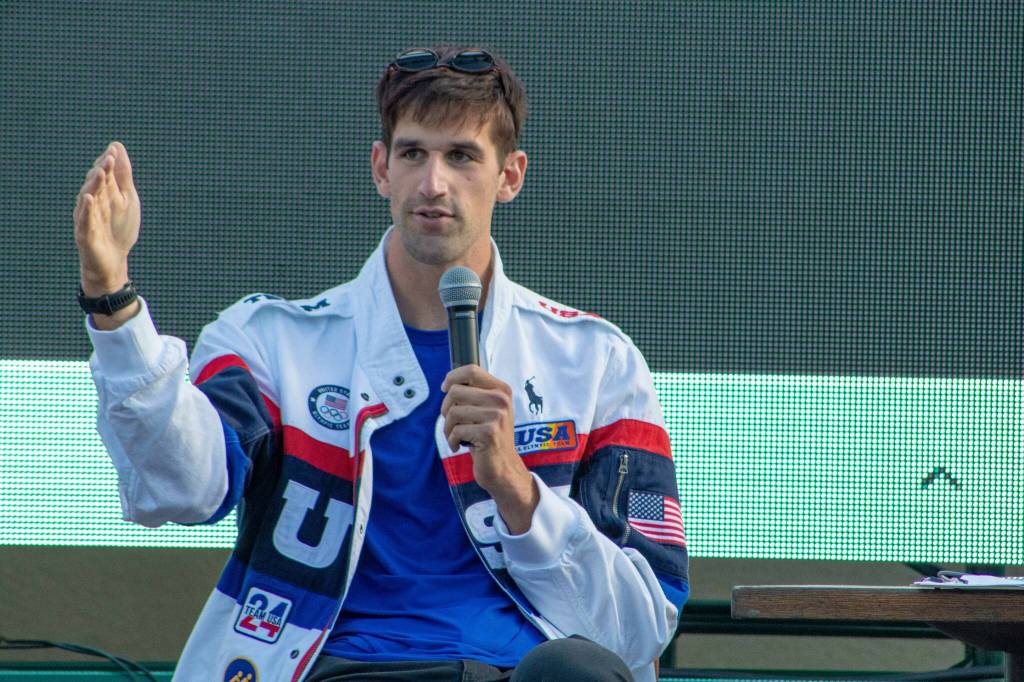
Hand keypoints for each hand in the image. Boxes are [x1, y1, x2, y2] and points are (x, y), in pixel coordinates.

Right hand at [74, 141, 139, 295]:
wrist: (113, 261)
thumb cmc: (119, 229)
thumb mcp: (127, 199)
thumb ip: (123, 175)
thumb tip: (117, 146)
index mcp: (104, 193)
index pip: (104, 174)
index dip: (108, 163)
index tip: (115, 151)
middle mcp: (93, 203)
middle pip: (95, 184)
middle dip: (102, 171)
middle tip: (109, 159)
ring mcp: (87, 217)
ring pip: (88, 198)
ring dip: (94, 185)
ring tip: (100, 172)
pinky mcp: (85, 234)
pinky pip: (84, 220)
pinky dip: (86, 209)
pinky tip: (88, 198)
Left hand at [441, 365, 538, 532]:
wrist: (502, 468)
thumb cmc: (488, 437)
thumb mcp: (487, 410)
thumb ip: (474, 394)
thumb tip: (448, 382)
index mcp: (501, 390)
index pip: (471, 370)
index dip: (452, 377)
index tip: (444, 388)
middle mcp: (501, 400)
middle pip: (455, 392)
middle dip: (446, 409)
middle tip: (452, 423)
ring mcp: (497, 416)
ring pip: (453, 412)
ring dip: (448, 428)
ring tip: (456, 436)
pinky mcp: (489, 433)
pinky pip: (456, 430)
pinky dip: (452, 441)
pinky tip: (459, 446)